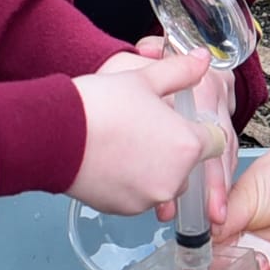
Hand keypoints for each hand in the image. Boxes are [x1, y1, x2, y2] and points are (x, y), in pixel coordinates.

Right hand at [68, 50, 225, 213]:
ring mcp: (149, 198)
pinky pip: (139, 195)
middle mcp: (174, 178)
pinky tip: (111, 160)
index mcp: (187, 145)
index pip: (215, 142)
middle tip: (145, 127)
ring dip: (153, 168)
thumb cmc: (100, 105)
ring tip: (124, 142)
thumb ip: (181, 71)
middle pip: (189, 165)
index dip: (198, 128)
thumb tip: (204, 59)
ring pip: (164, 182)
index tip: (179, 120)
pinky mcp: (125, 210)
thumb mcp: (144, 77)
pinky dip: (131, 182)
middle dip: (174, 150)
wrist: (55, 134)